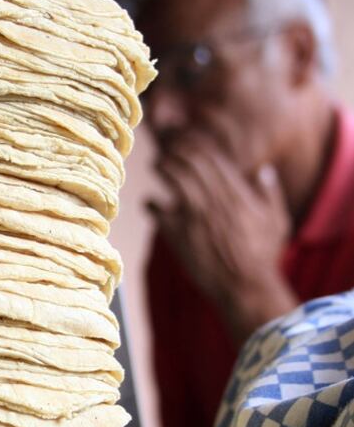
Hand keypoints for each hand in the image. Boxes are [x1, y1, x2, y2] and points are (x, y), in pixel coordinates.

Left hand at [147, 123, 296, 344]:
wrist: (245, 285)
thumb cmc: (263, 256)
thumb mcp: (276, 221)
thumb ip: (270, 193)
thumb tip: (265, 171)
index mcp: (238, 192)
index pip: (213, 156)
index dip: (197, 144)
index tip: (187, 141)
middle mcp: (215, 199)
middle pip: (191, 161)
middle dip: (176, 150)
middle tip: (167, 150)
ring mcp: (195, 214)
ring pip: (174, 177)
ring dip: (163, 167)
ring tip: (157, 165)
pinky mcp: (178, 233)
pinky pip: (157, 210)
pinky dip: (150, 204)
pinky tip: (148, 203)